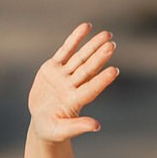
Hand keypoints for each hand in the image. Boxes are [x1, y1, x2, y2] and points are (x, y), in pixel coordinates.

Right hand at [28, 22, 118, 143]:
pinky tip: (86, 26)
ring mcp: (64, 76)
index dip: (102, 80)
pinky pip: (65, 50)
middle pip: (88, 69)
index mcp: (75, 102)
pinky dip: (75, 38)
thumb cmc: (51, 130)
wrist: (42, 122)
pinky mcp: (53, 68)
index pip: (91, 89)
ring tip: (107, 34)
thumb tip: (97, 126)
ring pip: (80, 58)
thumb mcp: (60, 131)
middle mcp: (72, 86)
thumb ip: (78, 127)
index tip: (114, 71)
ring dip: (93, 45)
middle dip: (99, 57)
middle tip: (112, 45)